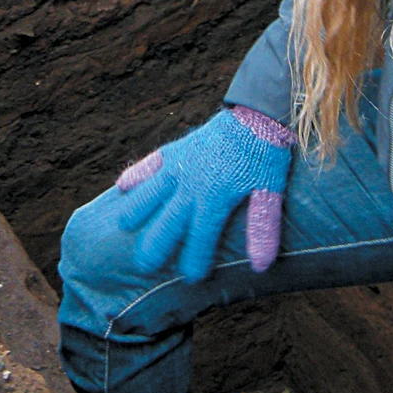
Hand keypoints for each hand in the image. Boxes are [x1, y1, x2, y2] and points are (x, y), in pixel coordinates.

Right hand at [113, 107, 293, 282]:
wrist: (255, 114)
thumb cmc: (264, 156)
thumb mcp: (269, 192)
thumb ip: (262, 229)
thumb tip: (261, 267)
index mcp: (214, 199)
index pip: (200, 239)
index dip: (194, 260)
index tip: (191, 277)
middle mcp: (190, 185)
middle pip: (166, 223)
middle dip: (155, 246)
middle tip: (144, 265)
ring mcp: (179, 166)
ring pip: (149, 194)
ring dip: (136, 211)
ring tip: (123, 227)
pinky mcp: (175, 150)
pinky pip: (149, 164)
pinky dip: (136, 175)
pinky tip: (122, 186)